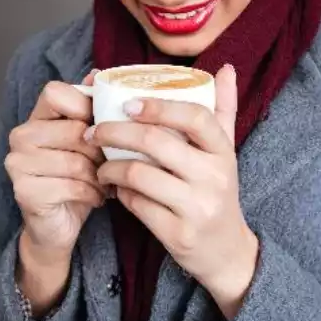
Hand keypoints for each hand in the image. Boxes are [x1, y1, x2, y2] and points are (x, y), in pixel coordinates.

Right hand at [6, 73, 105, 256]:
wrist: (57, 228)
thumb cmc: (75, 181)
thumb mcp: (87, 143)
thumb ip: (90, 108)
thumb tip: (98, 73)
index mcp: (35, 118)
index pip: (56, 92)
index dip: (84, 106)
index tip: (100, 126)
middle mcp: (20, 136)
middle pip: (74, 130)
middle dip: (100, 151)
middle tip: (108, 165)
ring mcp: (17, 163)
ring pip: (76, 161)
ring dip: (99, 177)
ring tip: (104, 184)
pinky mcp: (24, 190)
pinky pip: (72, 185)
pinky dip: (92, 194)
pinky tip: (95, 198)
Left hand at [90, 64, 260, 318]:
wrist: (226, 252)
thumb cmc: (218, 193)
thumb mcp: (225, 153)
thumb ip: (223, 110)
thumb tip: (224, 68)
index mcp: (223, 151)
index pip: (194, 117)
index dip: (158, 106)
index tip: (126, 103)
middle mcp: (214, 177)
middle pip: (156, 142)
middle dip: (116, 132)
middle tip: (93, 131)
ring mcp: (197, 207)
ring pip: (139, 174)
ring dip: (110, 166)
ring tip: (100, 164)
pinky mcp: (178, 233)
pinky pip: (137, 205)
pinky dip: (120, 193)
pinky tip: (115, 188)